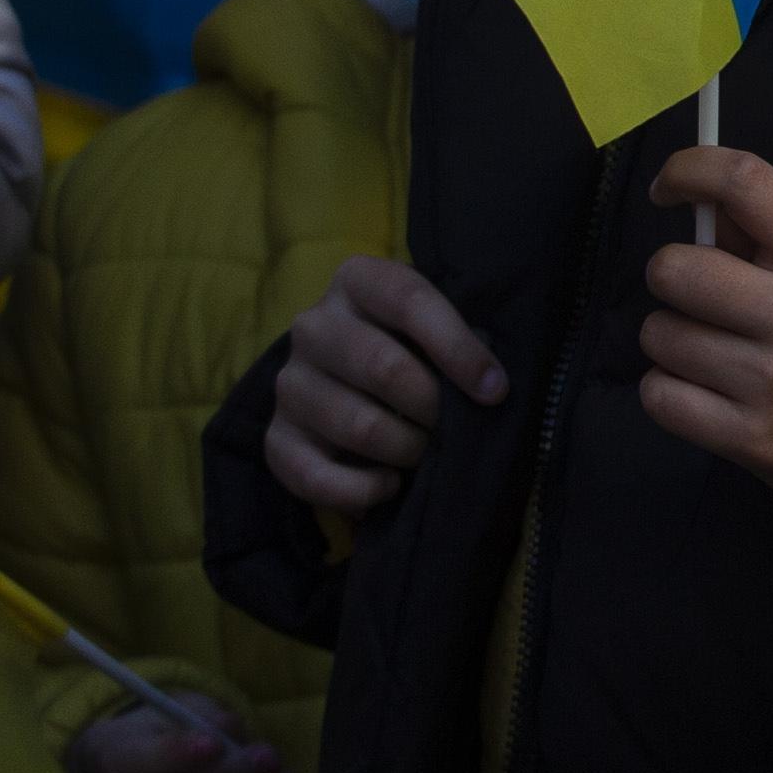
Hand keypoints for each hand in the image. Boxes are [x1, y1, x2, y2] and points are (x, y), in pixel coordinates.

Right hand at [267, 255, 505, 512]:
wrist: (359, 376)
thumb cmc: (419, 345)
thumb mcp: (441, 325)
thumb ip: (463, 341)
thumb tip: (492, 389)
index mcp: (357, 281)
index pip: (411, 303)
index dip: (459, 350)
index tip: (495, 390)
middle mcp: (313, 326)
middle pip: (384, 367)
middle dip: (434, 406)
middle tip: (456, 425)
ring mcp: (290, 383)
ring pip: (358, 425)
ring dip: (407, 448)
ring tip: (427, 451)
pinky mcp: (276, 437)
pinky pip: (314, 475)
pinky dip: (362, 491)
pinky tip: (390, 485)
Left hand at [641, 150, 772, 522]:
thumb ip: (769, 238)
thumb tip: (699, 203)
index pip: (747, 185)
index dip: (691, 169)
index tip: (670, 187)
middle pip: (674, 269)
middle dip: (674, 277)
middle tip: (701, 295)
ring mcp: (770, 382)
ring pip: (659, 335)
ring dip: (674, 340)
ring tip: (714, 352)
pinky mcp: (747, 438)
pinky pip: (660, 396)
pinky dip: (671, 392)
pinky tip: (707, 391)